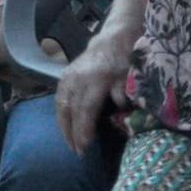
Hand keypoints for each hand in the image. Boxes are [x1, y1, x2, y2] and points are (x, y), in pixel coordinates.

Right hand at [56, 36, 130, 153]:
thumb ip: (124, 90)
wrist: (112, 39)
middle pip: (70, 110)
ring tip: (69, 143)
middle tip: (76, 151)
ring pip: (61, 105)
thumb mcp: (131, 74)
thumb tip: (121, 108)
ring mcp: (68, 77)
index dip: (83, 128)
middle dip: (72, 132)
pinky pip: (59, 98)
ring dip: (63, 126)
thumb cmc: (125, 59)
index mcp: (96, 79)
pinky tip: (65, 126)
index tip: (84, 146)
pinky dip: (61, 114)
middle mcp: (78, 79)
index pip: (85, 108)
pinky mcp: (64, 76)